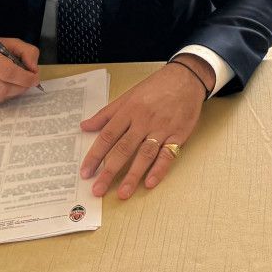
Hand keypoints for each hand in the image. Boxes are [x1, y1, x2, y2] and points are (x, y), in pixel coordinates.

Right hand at [0, 36, 39, 102]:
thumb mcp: (6, 42)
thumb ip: (26, 51)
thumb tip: (34, 69)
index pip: (7, 72)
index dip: (25, 77)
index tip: (35, 78)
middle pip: (3, 88)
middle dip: (20, 87)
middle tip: (27, 82)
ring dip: (11, 92)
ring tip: (14, 83)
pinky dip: (0, 95)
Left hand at [79, 56, 209, 199]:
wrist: (186, 78)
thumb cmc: (156, 87)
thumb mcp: (128, 96)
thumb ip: (106, 113)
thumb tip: (85, 126)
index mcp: (129, 110)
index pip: (108, 136)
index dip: (95, 155)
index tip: (85, 172)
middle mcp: (144, 120)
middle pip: (123, 149)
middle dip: (109, 171)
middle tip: (98, 189)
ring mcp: (162, 128)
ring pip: (145, 154)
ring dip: (133, 175)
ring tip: (122, 193)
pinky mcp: (178, 134)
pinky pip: (167, 154)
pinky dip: (159, 169)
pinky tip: (150, 182)